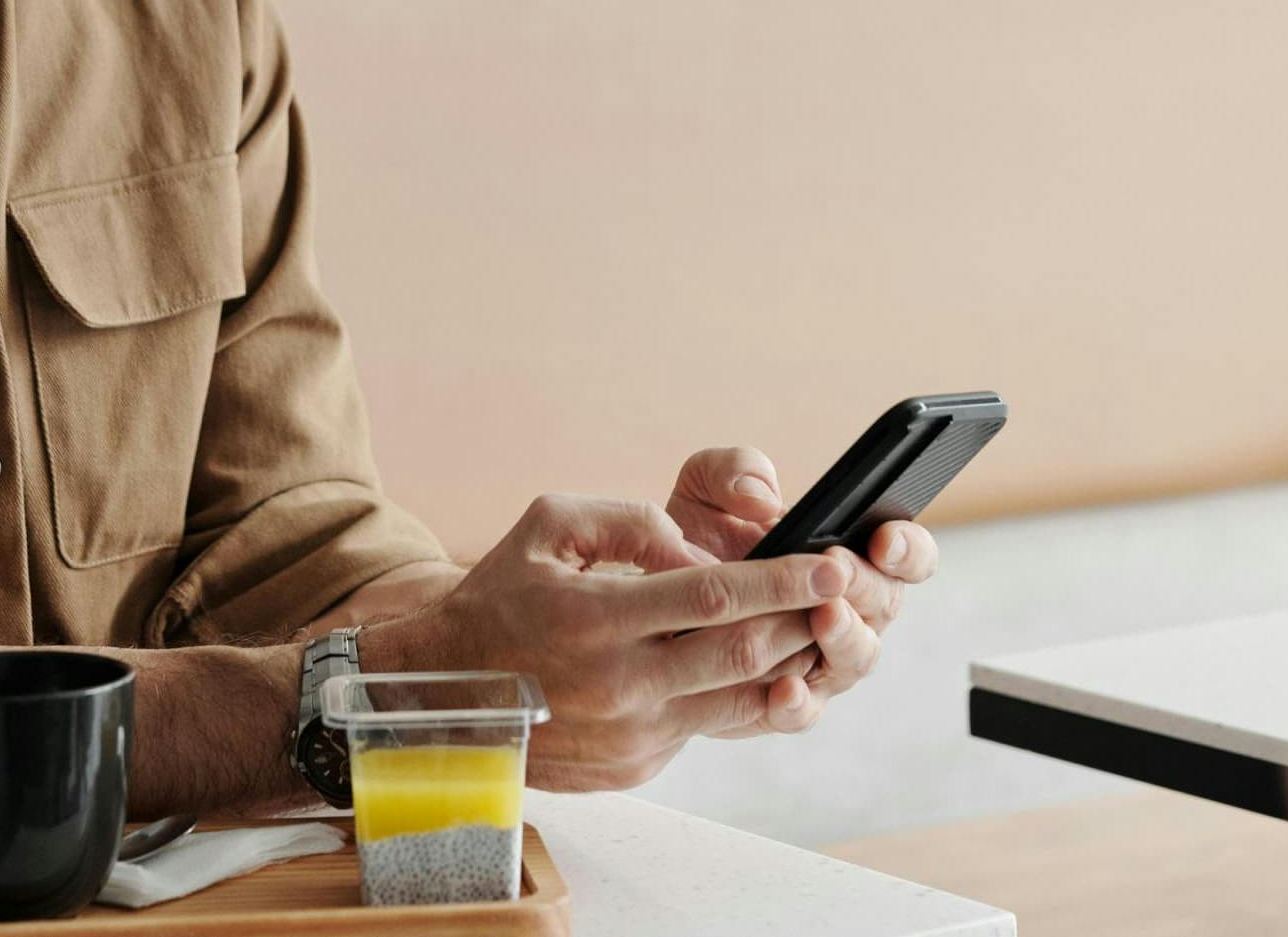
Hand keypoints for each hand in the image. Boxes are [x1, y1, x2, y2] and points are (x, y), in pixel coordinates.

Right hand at [370, 494, 856, 789]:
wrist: (444, 695)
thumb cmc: (498, 599)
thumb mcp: (548, 527)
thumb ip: (628, 521)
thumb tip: (694, 548)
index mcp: (596, 619)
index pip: (710, 598)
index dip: (778, 580)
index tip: (828, 562)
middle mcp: (619, 684)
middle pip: (741, 655)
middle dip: (802, 620)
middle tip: (843, 592)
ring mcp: (632, 735)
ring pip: (736, 699)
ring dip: (785, 663)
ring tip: (813, 626)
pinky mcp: (637, 766)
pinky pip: (703, 724)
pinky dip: (736, 693)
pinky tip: (752, 662)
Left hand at [667, 446, 939, 708]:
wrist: (647, 604)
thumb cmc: (688, 542)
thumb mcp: (704, 491)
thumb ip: (733, 470)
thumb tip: (762, 496)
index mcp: (843, 556)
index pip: (903, 554)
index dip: (907, 547)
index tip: (884, 538)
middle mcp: (844, 610)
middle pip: (886, 603)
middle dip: (868, 586)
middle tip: (839, 570)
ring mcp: (817, 660)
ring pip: (855, 658)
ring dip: (845, 639)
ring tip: (823, 618)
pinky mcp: (779, 703)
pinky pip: (802, 712)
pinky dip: (798, 703)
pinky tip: (785, 689)